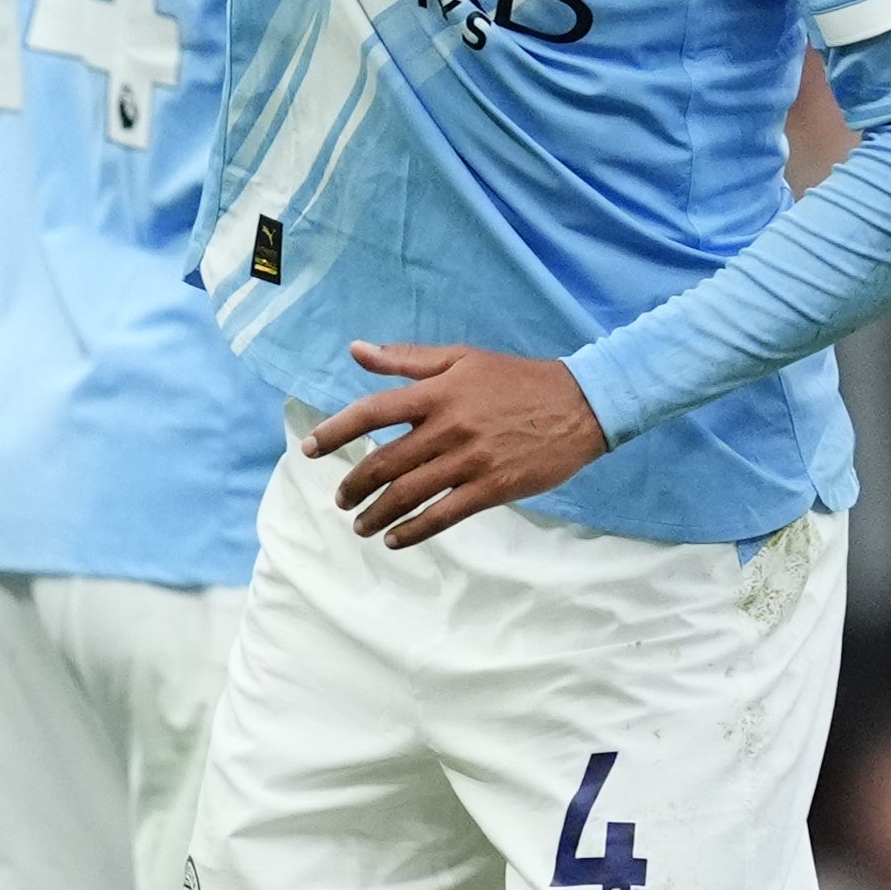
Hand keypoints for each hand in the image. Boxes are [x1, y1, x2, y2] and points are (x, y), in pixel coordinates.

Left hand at [307, 341, 607, 547]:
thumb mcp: (460, 357)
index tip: (310, 449)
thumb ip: (406, 359)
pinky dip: (414, 530)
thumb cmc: (515, 378)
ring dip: (377, 513)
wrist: (580, 404)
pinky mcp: (494, 488)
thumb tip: (356, 350)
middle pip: (385, 462)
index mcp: (437, 393)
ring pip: (410, 493)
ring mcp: (471, 461)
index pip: (372, 412)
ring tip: (359, 525)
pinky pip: (445, 515)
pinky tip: (395, 539)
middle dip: (354, 485)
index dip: (336, 432)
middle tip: (340, 499)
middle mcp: (449, 427)